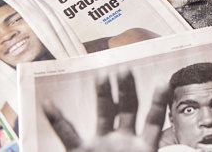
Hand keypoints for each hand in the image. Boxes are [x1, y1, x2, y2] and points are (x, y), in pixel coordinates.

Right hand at [43, 71, 168, 151]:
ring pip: (103, 113)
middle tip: (125, 69)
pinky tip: (49, 103)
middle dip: (127, 89)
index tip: (163, 81)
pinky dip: (57, 119)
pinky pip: (67, 134)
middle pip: (127, 109)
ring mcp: (103, 144)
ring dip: (103, 94)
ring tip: (102, 75)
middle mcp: (124, 140)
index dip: (158, 101)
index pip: (153, 119)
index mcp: (144, 146)